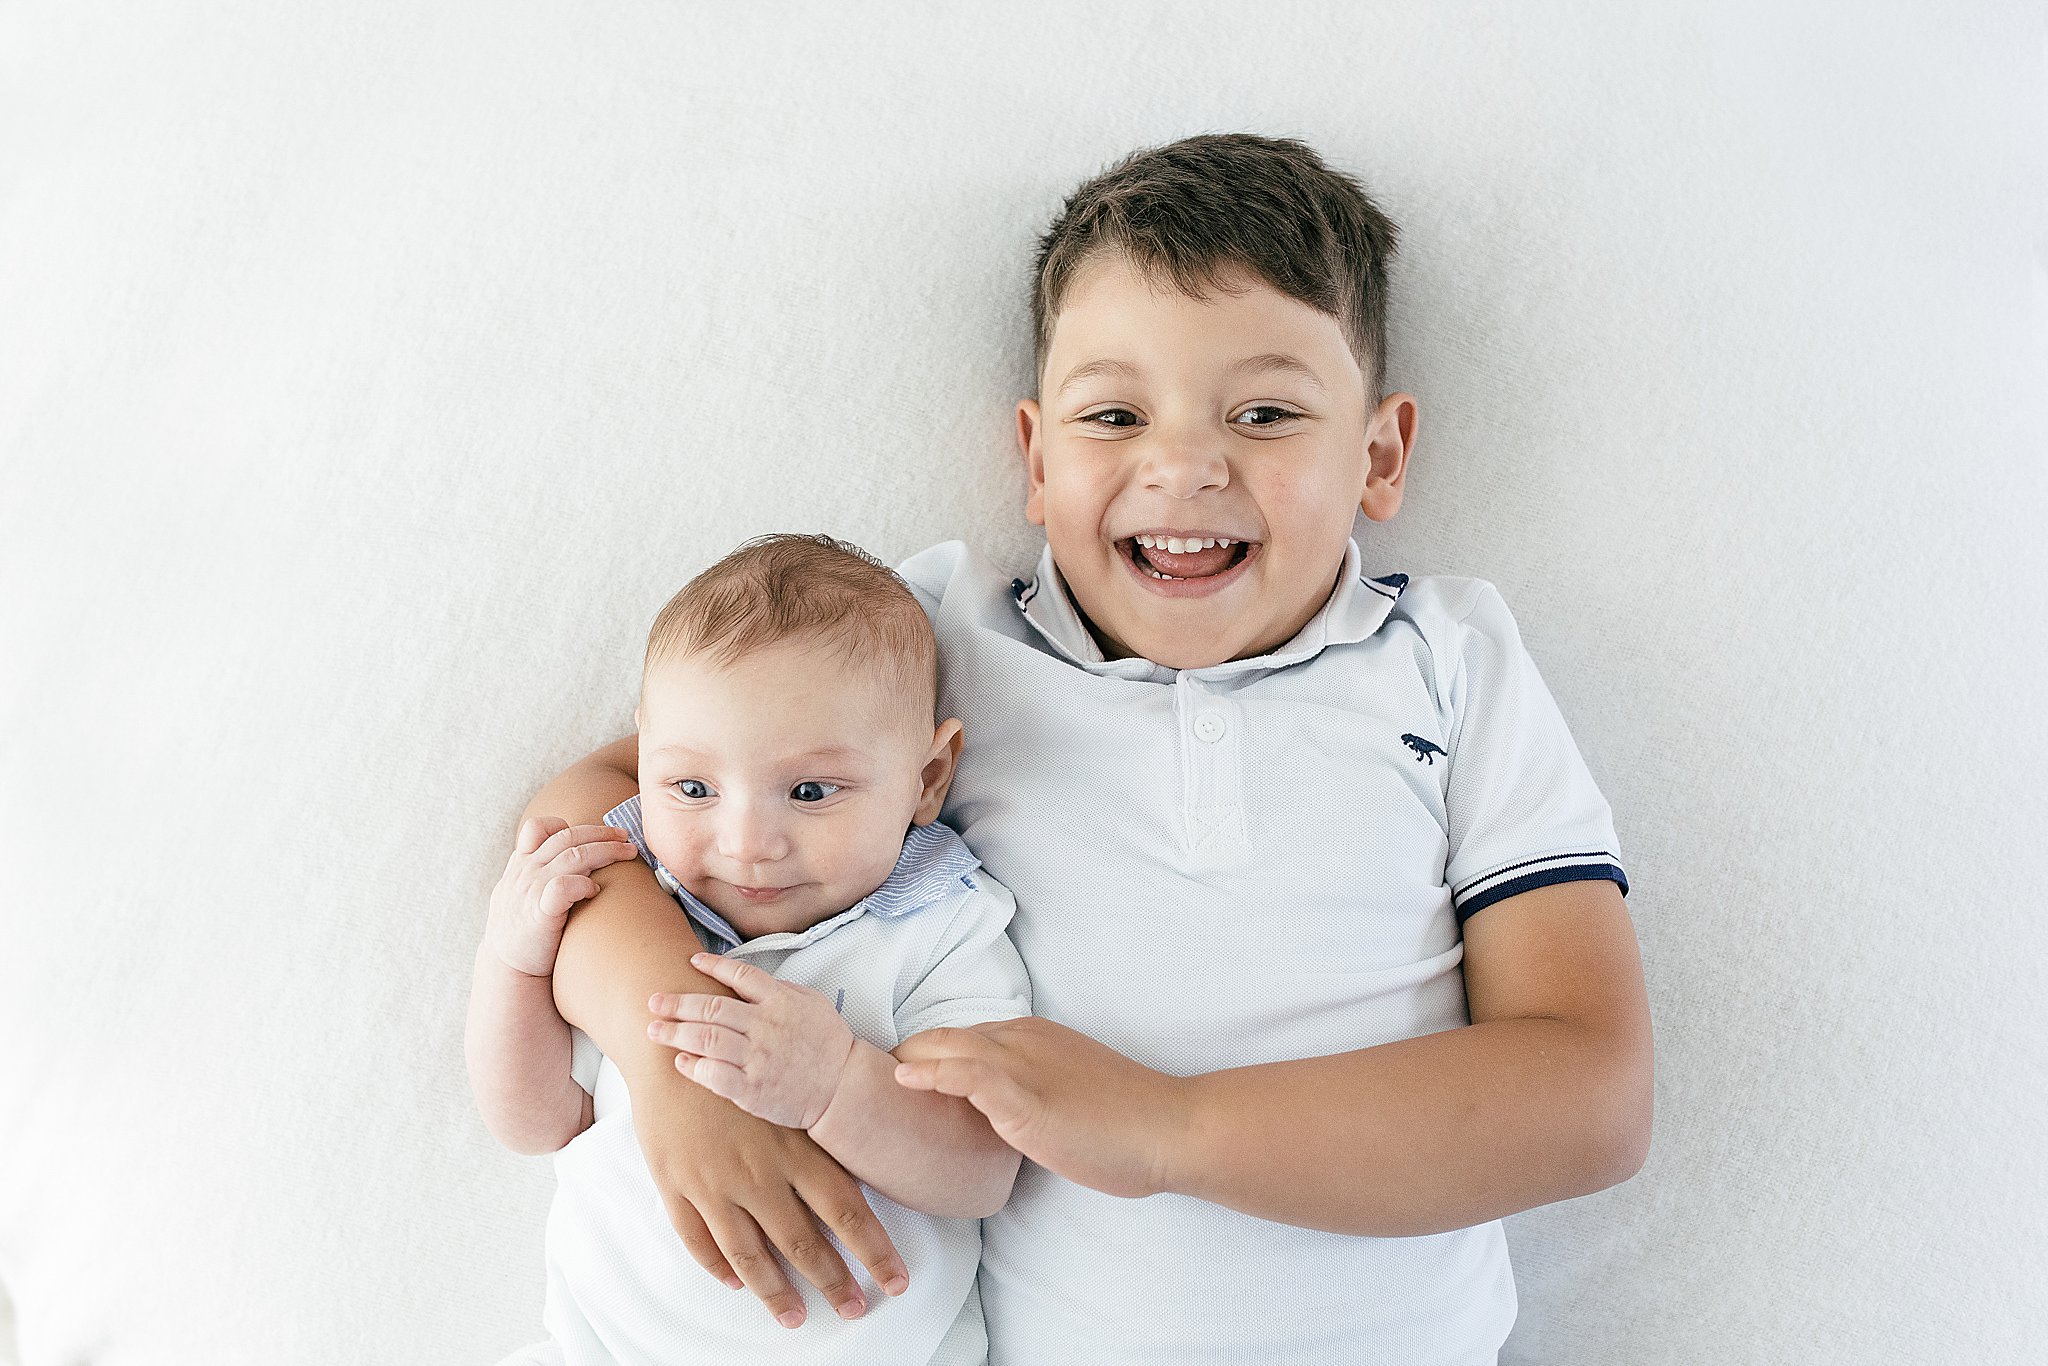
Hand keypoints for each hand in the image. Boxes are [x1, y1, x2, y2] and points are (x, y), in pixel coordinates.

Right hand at [486, 816, 641, 976]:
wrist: (507, 969)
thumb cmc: (525, 930)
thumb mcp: (524, 893)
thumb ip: (542, 873)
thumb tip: (579, 860)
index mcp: (521, 864)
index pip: (538, 827)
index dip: (568, 824)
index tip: (596, 831)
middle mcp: (525, 872)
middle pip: (567, 837)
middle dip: (601, 832)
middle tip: (626, 837)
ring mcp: (530, 890)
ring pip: (573, 855)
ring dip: (606, 850)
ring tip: (629, 853)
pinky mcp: (539, 913)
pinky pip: (564, 886)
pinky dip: (584, 883)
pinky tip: (597, 890)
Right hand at [628, 1066, 909, 1329]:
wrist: (673, 1047)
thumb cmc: (743, 1070)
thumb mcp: (790, 1105)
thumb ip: (819, 1148)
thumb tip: (859, 1189)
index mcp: (794, 1150)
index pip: (847, 1211)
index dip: (874, 1251)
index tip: (896, 1282)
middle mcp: (759, 1174)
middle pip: (803, 1243)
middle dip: (833, 1283)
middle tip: (854, 1309)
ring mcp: (715, 1184)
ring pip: (750, 1256)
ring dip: (776, 1293)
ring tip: (795, 1317)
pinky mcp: (676, 1186)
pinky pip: (699, 1240)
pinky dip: (718, 1268)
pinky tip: (736, 1283)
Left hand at [648, 952, 856, 1130]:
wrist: (842, 1088)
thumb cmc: (829, 1044)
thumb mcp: (814, 1003)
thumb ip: (782, 989)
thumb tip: (751, 980)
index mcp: (779, 1001)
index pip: (740, 975)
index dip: (713, 965)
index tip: (692, 961)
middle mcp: (764, 1026)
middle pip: (711, 1008)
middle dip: (677, 1003)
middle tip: (653, 1002)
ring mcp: (756, 1059)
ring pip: (706, 1039)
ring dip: (675, 1033)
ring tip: (655, 1030)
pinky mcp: (751, 1090)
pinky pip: (714, 1076)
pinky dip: (694, 1067)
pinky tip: (680, 1061)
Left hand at [892, 1016, 1191, 1199]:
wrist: (1169, 1128)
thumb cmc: (1129, 1122)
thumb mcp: (1068, 1096)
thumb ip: (1029, 1098)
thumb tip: (1000, 1122)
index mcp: (1032, 1038)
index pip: (962, 1039)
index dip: (925, 1058)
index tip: (892, 1081)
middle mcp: (1022, 1039)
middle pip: (944, 1037)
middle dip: (902, 1056)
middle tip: (861, 1086)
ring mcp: (1023, 1064)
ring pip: (948, 1048)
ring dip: (904, 1063)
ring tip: (862, 1086)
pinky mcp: (1026, 1096)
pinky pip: (968, 1074)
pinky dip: (932, 1073)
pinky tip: (903, 1081)